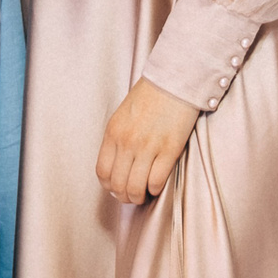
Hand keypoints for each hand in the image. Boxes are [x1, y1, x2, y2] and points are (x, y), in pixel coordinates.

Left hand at [96, 77, 200, 203]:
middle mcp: (127, 142)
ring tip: (144, 194)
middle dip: (124, 196)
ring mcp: (148, 147)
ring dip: (139, 197)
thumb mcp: (123, 115)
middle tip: (132, 196)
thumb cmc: (150, 96)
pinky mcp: (169, 150)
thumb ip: (117, 139)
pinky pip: (157, 181)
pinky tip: (157, 184)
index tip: (118, 188)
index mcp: (113, 133)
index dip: (110, 187)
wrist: (175, 80)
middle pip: (118, 185)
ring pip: (136, 188)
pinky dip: (156, 189)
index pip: (103, 173)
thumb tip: (118, 166)